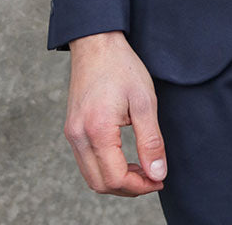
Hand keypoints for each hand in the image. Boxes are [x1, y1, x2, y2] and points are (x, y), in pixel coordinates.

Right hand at [64, 31, 165, 196]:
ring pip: (91, 176)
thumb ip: (151, 141)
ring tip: (142, 170)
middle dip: (128, 188)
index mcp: (97, 130)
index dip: (140, 187)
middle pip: (100, 184)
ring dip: (116, 180)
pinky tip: (124, 159)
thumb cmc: (122, 67)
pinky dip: (105, 169)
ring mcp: (72, 133)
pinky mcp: (72, 129)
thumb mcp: (144, 101)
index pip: (116, 178)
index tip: (159, 180)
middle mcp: (78, 136)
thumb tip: (158, 174)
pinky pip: (86, 162)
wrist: (96, 43)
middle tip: (153, 178)